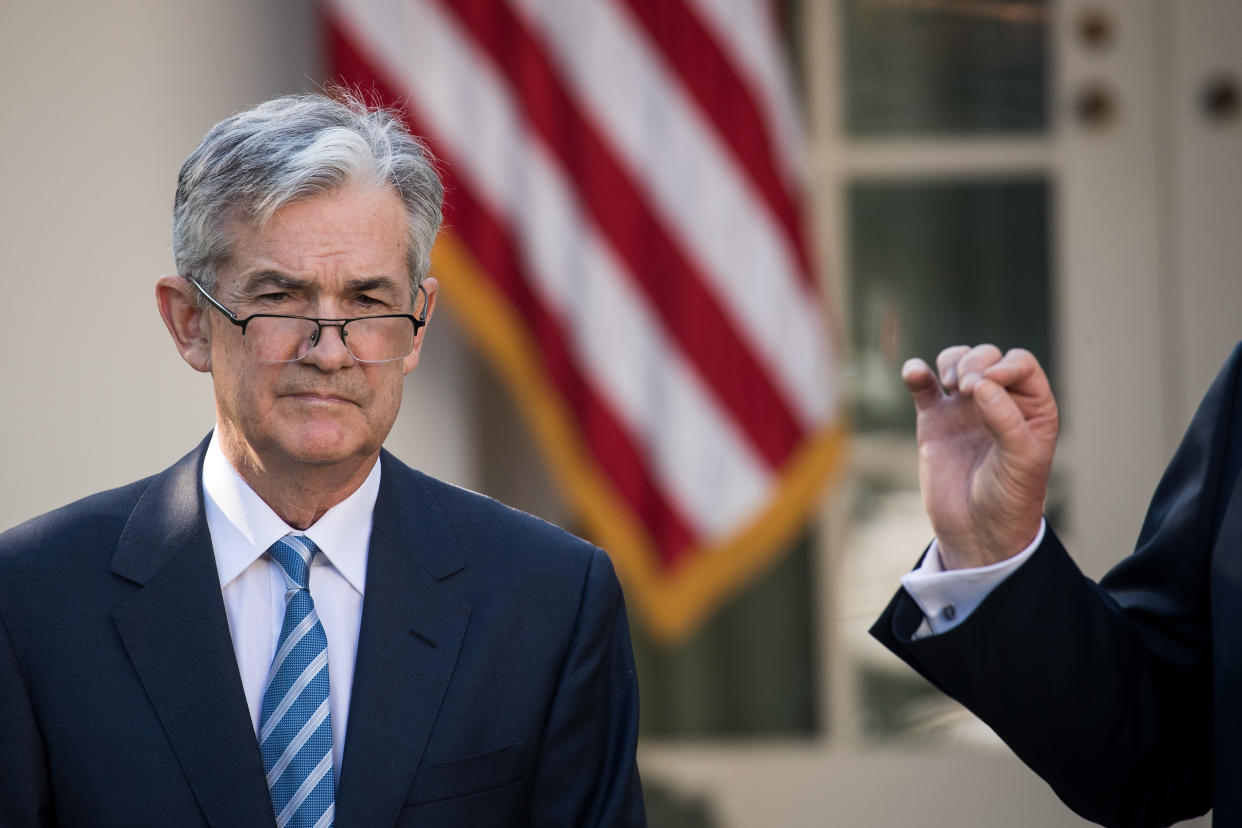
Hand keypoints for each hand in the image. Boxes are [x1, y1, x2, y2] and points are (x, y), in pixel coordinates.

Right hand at [903, 345, 1058, 569]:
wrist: (976, 531)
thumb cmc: (1009, 498)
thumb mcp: (1019, 460)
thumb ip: (1004, 419)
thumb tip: (980, 383)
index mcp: (1031, 407)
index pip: (1020, 365)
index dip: (1004, 366)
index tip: (988, 384)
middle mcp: (999, 401)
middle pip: (986, 358)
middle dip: (974, 363)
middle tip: (966, 389)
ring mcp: (965, 409)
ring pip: (956, 363)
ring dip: (951, 363)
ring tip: (950, 386)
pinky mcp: (934, 419)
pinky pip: (924, 386)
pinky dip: (916, 373)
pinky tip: (913, 373)